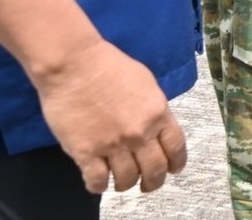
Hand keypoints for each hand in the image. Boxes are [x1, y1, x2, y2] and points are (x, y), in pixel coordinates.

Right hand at [33, 37, 187, 193]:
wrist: (74, 65)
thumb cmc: (110, 66)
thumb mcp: (146, 84)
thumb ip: (153, 109)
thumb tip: (155, 127)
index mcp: (159, 113)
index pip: (176, 148)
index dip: (176, 163)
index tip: (172, 170)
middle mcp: (140, 133)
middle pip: (155, 170)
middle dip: (153, 182)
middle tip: (147, 185)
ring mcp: (113, 145)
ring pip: (127, 179)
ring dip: (125, 184)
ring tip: (121, 182)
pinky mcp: (85, 152)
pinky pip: (97, 181)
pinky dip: (99, 186)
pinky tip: (98, 182)